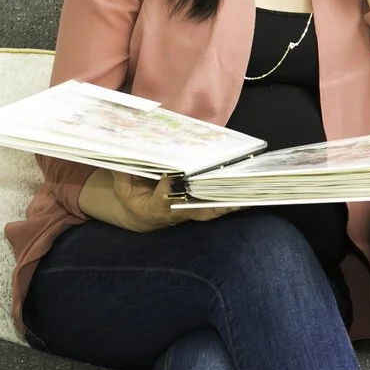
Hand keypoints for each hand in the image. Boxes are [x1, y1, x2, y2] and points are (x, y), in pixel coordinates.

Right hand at [83, 169, 236, 232]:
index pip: (165, 200)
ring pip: (212, 211)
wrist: (143, 217)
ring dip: (229, 204)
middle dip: (214, 205)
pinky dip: (232, 201)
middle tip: (229, 197)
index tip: (174, 176)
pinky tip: (247, 192)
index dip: (171, 189)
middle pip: (199, 212)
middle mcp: (178, 212)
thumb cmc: (134, 199)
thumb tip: (122, 151)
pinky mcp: (200, 208)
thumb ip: (124, 174)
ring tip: (246, 194)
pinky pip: (217, 205)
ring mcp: (191, 212)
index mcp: (156, 209)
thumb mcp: (122, 190)